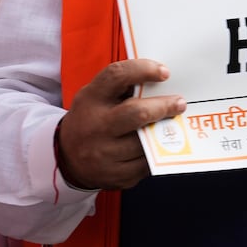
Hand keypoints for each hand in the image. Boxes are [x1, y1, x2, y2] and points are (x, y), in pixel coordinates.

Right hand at [55, 59, 185, 190]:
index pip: (116, 76)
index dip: (143, 70)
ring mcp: (104, 155)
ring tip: (172, 124)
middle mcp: (95, 127)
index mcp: (90, 100)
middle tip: (179, 103)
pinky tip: (157, 145)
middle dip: (164, 107)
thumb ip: (122, 86)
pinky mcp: (116, 177)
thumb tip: (162, 80)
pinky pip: (147, 164)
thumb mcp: (96, 96)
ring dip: (164, 132)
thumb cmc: (92, 118)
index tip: (164, 72)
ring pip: (147, 142)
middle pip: (137, 113)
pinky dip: (157, 153)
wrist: (67, 158)